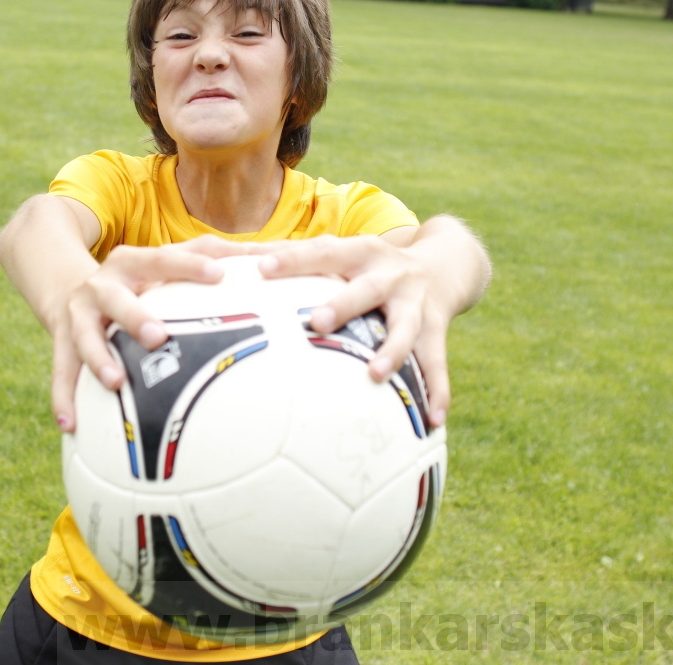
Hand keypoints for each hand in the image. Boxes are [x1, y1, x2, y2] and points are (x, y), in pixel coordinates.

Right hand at [50, 236, 249, 431]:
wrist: (67, 285)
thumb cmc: (140, 279)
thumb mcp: (165, 262)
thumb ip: (213, 257)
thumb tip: (274, 255)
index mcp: (133, 262)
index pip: (164, 259)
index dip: (190, 265)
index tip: (218, 275)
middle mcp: (102, 285)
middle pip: (118, 299)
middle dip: (136, 316)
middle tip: (159, 337)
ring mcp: (79, 314)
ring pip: (85, 337)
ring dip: (99, 358)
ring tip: (115, 382)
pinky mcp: (60, 340)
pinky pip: (62, 373)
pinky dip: (63, 398)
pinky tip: (70, 424)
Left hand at [250, 234, 452, 428]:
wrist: (444, 265)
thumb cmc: (369, 264)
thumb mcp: (341, 253)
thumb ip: (293, 258)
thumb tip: (227, 258)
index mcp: (358, 253)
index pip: (322, 252)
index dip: (293, 258)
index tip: (261, 267)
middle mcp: (389, 275)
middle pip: (366, 288)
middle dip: (343, 304)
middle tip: (315, 322)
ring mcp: (415, 303)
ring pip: (405, 328)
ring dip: (392, 351)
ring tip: (375, 374)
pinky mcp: (437, 329)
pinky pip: (437, 364)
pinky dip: (438, 392)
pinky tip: (433, 421)